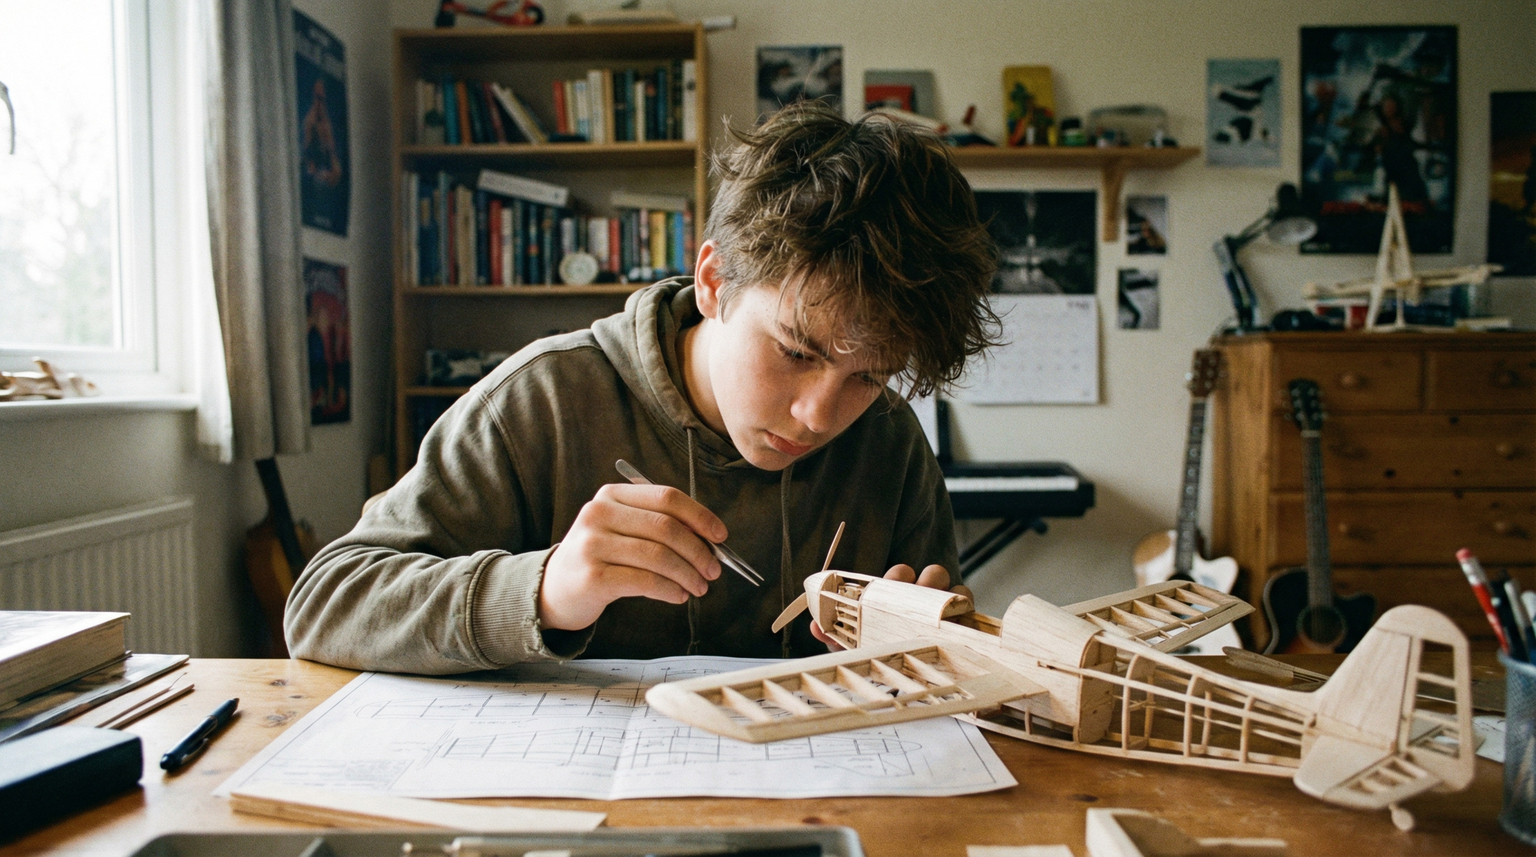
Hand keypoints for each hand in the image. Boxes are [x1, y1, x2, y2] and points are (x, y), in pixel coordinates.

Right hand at [539, 483, 724, 630]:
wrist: (554, 589)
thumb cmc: (601, 557)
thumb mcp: (623, 530)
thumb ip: (660, 528)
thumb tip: (712, 542)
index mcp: (612, 494)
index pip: (666, 497)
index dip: (699, 516)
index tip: (720, 536)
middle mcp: (599, 513)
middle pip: (665, 527)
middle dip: (698, 550)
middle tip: (714, 570)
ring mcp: (592, 544)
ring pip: (658, 555)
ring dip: (688, 574)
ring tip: (700, 587)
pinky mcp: (593, 576)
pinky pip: (645, 581)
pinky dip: (670, 589)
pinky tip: (679, 596)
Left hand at [810, 564, 971, 649]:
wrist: (912, 688)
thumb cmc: (882, 661)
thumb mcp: (856, 651)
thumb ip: (835, 638)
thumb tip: (814, 626)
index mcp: (898, 598)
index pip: (901, 574)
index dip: (899, 574)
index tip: (895, 580)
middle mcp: (924, 599)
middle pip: (933, 574)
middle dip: (927, 580)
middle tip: (920, 593)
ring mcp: (946, 610)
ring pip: (954, 588)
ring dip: (948, 594)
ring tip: (941, 609)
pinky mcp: (964, 623)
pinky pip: (970, 605)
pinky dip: (967, 608)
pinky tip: (960, 621)